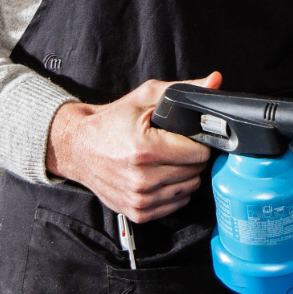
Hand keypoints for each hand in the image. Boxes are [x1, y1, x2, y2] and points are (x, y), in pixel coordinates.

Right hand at [46, 72, 222, 222]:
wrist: (78, 147)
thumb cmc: (111, 122)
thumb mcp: (144, 97)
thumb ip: (182, 89)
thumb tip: (215, 81)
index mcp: (145, 149)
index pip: (199, 154)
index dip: (198, 142)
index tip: (188, 136)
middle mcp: (142, 178)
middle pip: (196, 172)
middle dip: (191, 158)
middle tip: (177, 146)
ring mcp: (140, 199)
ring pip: (188, 190)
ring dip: (184, 175)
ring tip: (168, 160)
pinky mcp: (138, 213)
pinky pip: (175, 205)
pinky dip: (173, 191)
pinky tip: (161, 176)